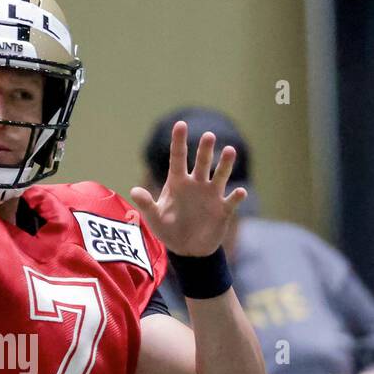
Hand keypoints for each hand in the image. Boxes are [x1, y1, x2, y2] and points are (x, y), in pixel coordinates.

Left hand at [129, 121, 246, 256]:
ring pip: (220, 175)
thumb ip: (146, 204)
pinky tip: (239, 192)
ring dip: (225, 164)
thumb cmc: (168, 230)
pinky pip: (231, 201)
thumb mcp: (154, 219)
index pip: (178, 158)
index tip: (180, 124)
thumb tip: (134, 190)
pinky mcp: (223, 210)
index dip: (179, 141)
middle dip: (205, 150)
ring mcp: (211, 195)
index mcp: (178, 182)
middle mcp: (197, 184)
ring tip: (230, 150)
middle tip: (208, 136)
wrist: (187, 249)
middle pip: (202, 162)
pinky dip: (236, 196)